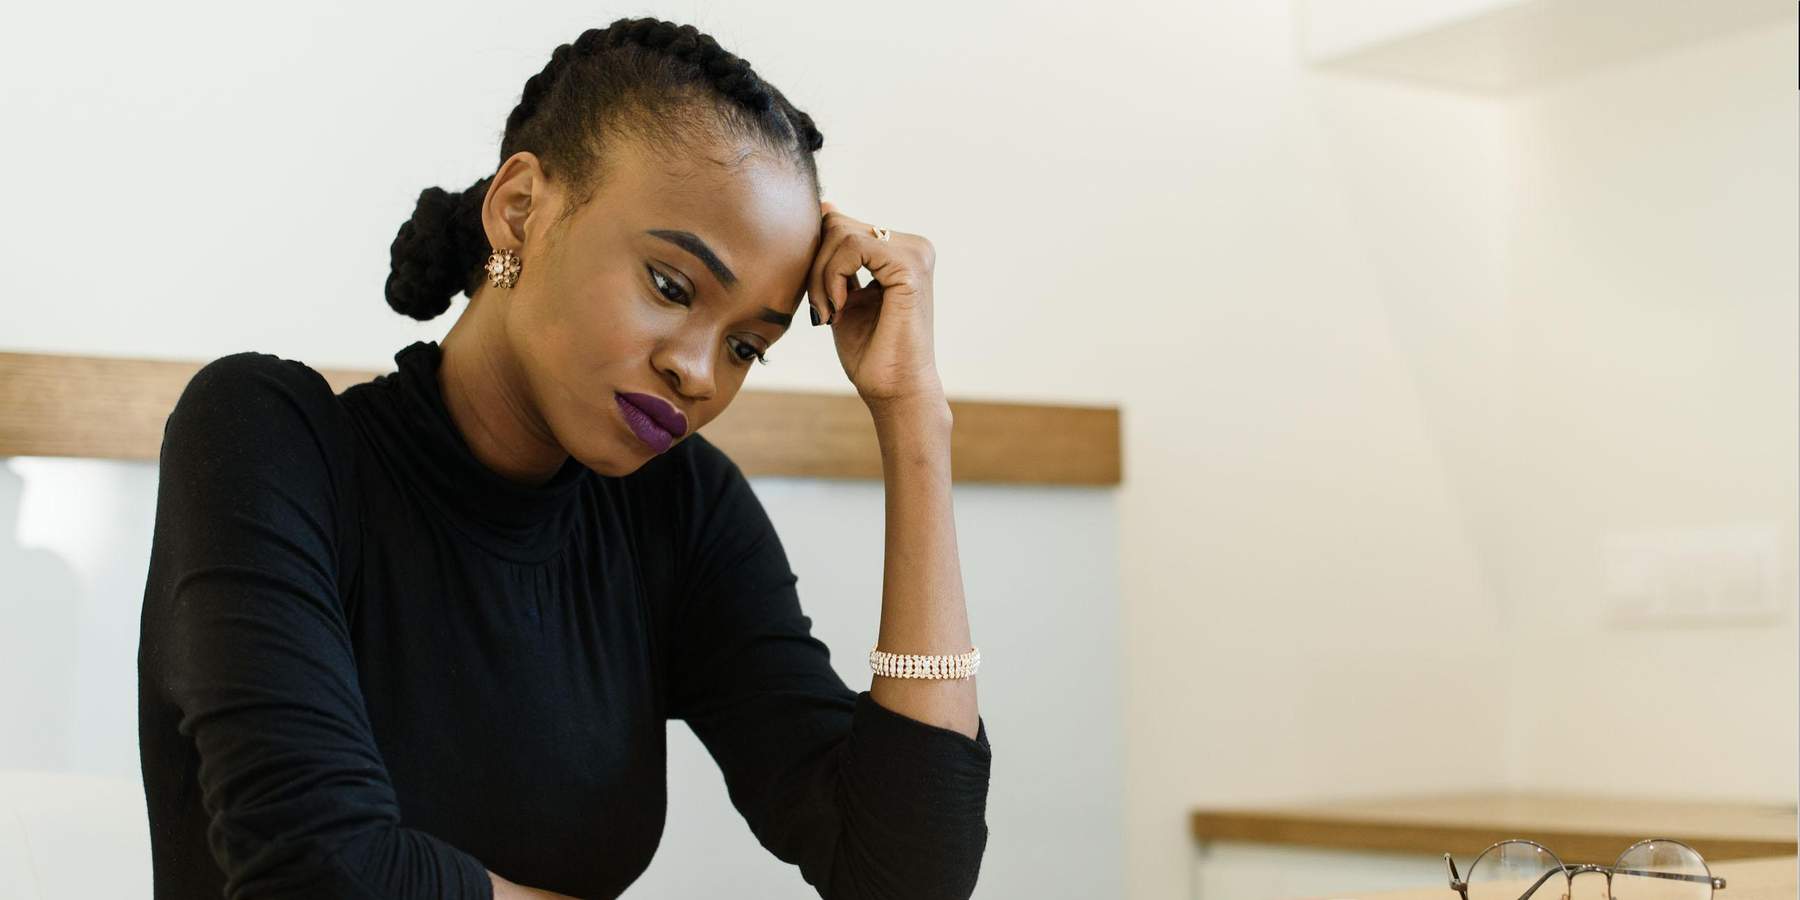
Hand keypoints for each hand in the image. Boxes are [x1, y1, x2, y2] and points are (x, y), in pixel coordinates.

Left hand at [807, 200, 944, 412]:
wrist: (894, 391)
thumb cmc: (871, 352)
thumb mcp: (844, 293)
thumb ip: (837, 256)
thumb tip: (826, 207)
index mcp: (902, 250)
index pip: (842, 227)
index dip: (818, 261)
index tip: (821, 304)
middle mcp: (914, 246)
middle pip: (838, 225)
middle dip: (816, 268)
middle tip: (820, 311)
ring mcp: (916, 253)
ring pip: (841, 233)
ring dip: (821, 277)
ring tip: (828, 313)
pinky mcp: (909, 266)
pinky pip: (851, 246)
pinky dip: (833, 277)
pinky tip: (838, 308)